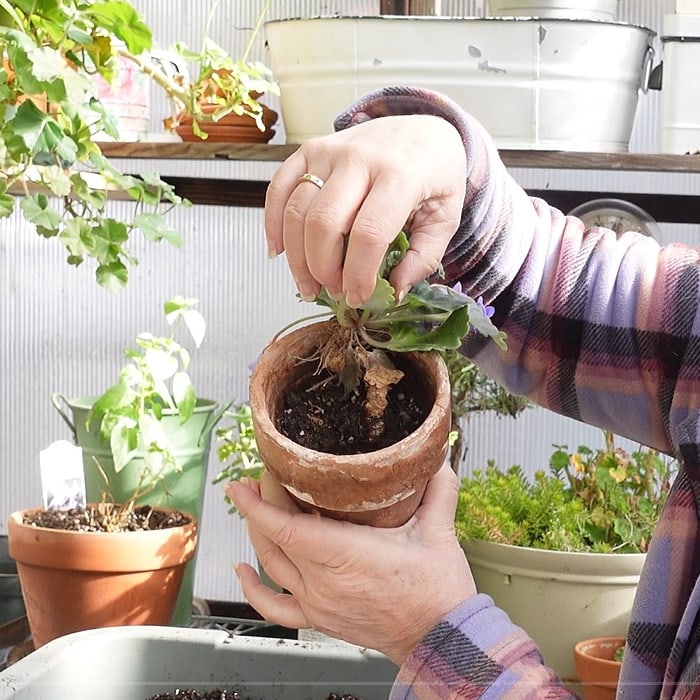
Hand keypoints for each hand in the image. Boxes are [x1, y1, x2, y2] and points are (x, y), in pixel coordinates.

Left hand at [226, 463, 476, 665]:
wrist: (440, 640)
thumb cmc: (436, 590)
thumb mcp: (439, 532)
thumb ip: (439, 489)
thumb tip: (438, 458)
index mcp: (343, 554)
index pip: (284, 526)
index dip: (259, 503)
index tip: (245, 483)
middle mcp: (322, 580)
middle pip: (273, 539)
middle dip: (261, 506)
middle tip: (262, 480)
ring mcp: (317, 602)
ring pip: (271, 565)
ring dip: (257, 534)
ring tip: (254, 508)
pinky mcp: (319, 619)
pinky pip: (275, 607)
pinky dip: (254, 589)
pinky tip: (243, 572)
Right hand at [265, 114, 466, 306]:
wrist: (424, 129)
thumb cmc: (435, 175)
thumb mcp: (446, 217)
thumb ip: (424, 257)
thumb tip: (394, 292)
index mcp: (400, 175)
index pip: (369, 233)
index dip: (358, 273)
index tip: (358, 296)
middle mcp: (360, 158)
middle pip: (324, 223)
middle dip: (323, 268)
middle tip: (334, 291)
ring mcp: (331, 151)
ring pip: (296, 210)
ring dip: (296, 256)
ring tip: (308, 284)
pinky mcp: (311, 149)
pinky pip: (279, 187)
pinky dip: (272, 222)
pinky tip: (279, 251)